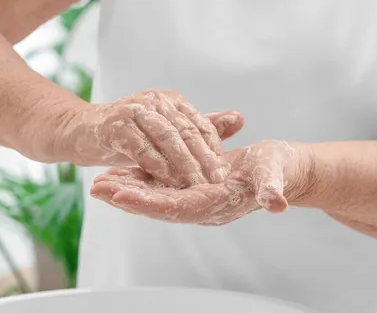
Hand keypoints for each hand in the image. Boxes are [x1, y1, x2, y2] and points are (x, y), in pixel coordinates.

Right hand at [54, 89, 243, 186]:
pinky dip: (156, 165)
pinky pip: (141, 148)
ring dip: (183, 164)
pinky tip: (168, 181)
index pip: (199, 124)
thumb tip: (239, 119)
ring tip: (197, 185)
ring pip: (166, 138)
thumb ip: (201, 126)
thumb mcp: (166, 130)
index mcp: (170, 100)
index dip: (214, 148)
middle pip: (185, 131)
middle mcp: (154, 101)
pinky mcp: (115, 127)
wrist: (82, 131)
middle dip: (203, 158)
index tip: (226, 172)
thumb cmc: (129, 134)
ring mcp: (134, 111)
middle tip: (218, 181)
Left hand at [89, 140, 297, 225]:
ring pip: (154, 195)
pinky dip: (140, 179)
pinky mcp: (192, 184)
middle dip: (127, 197)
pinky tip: (121, 171)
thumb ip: (272, 188)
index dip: (147, 202)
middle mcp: (200, 205)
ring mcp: (194, 196)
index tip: (119, 195)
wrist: (279, 170)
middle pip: (156, 204)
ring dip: (127, 190)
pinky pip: (161, 183)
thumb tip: (276, 203)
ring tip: (99, 183)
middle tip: (97, 189)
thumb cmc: (276, 169)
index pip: (175, 207)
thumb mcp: (274, 174)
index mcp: (215, 204)